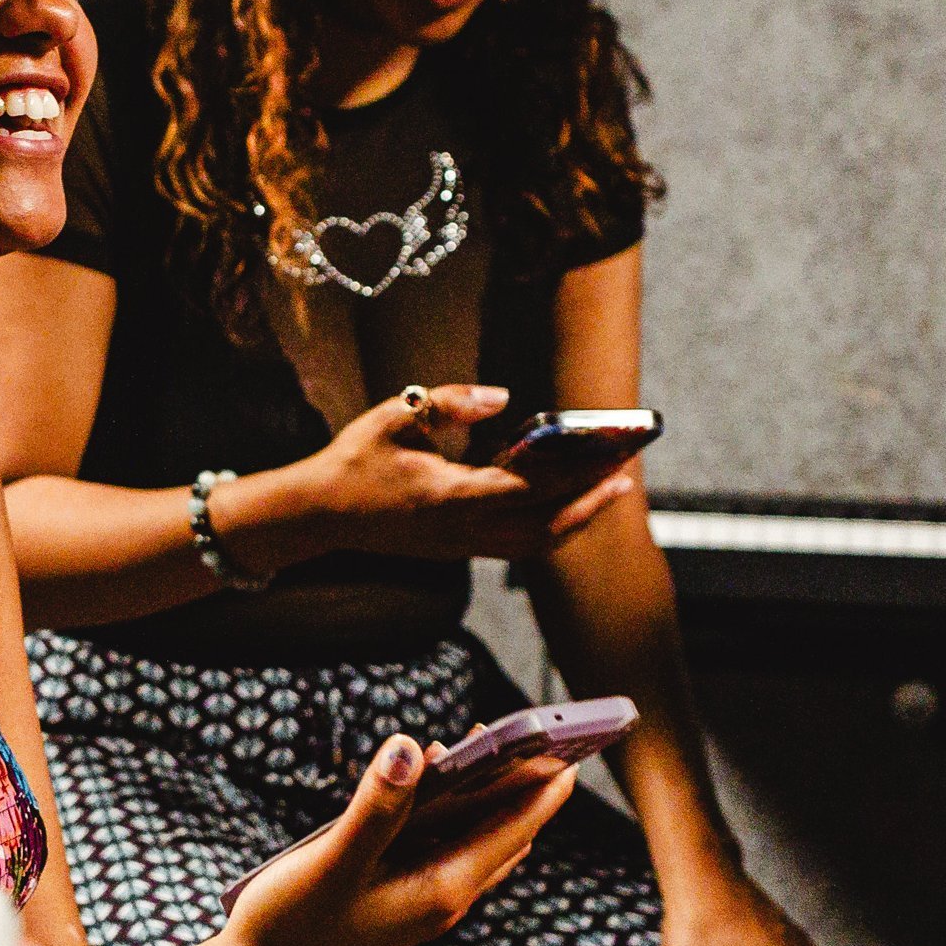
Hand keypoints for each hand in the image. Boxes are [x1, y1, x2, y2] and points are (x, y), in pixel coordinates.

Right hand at [223, 733, 572, 945]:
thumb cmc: (293, 924)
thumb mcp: (333, 861)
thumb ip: (376, 806)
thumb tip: (412, 748)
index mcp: (443, 890)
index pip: (515, 828)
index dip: (544, 786)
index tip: (572, 742)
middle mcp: (444, 896)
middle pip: (505, 831)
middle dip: (522, 783)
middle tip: (529, 729)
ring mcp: (423, 897)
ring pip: (474, 837)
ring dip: (484, 794)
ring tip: (480, 742)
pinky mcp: (400, 893)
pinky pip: (444, 844)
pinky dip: (448, 809)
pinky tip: (425, 781)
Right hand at [238, 386, 632, 565]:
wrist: (318, 513)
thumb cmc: (354, 460)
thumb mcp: (395, 415)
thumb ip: (449, 403)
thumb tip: (502, 397)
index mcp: (452, 496)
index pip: (531, 487)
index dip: (578, 471)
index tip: (612, 451)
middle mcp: (463, 530)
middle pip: (547, 526)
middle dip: (591, 499)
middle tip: (627, 471)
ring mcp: (460, 545)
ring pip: (536, 543)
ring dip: (576, 518)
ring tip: (606, 490)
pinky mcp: (456, 548)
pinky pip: (517, 545)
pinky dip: (548, 526)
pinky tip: (562, 500)